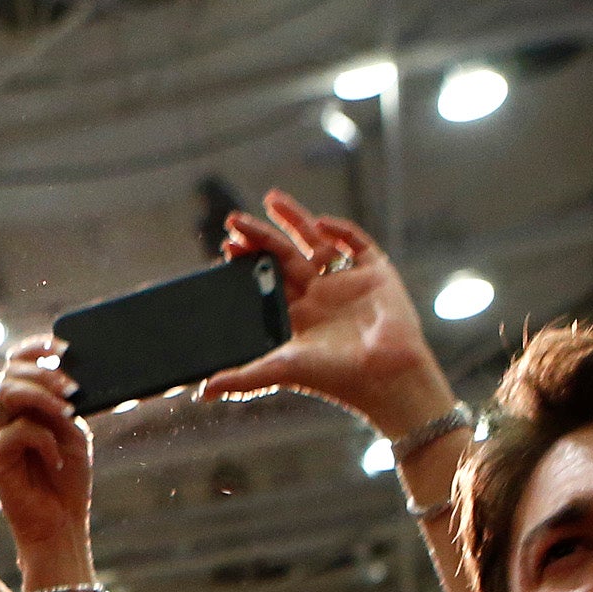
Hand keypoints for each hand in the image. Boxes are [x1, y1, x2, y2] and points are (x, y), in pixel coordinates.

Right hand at [0, 338, 96, 579]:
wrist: (62, 523)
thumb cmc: (67, 481)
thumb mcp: (71, 431)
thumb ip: (61, 403)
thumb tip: (62, 373)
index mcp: (20, 408)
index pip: (16, 364)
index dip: (34, 348)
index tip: (62, 346)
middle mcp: (2, 419)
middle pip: (10, 374)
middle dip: (42, 373)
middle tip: (71, 388)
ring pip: (7, 394)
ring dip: (42, 396)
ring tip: (67, 412)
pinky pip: (16, 431)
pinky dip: (44, 440)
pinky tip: (57, 459)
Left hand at [204, 194, 451, 431]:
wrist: (388, 378)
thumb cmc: (337, 378)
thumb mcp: (282, 371)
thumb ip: (244, 377)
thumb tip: (204, 392)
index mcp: (298, 317)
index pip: (267, 280)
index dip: (248, 262)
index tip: (227, 246)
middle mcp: (320, 297)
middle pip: (286, 256)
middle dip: (260, 236)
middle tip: (233, 219)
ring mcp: (348, 283)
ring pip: (317, 242)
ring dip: (295, 219)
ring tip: (271, 199)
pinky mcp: (377, 274)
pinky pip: (357, 244)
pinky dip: (341, 230)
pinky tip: (320, 223)